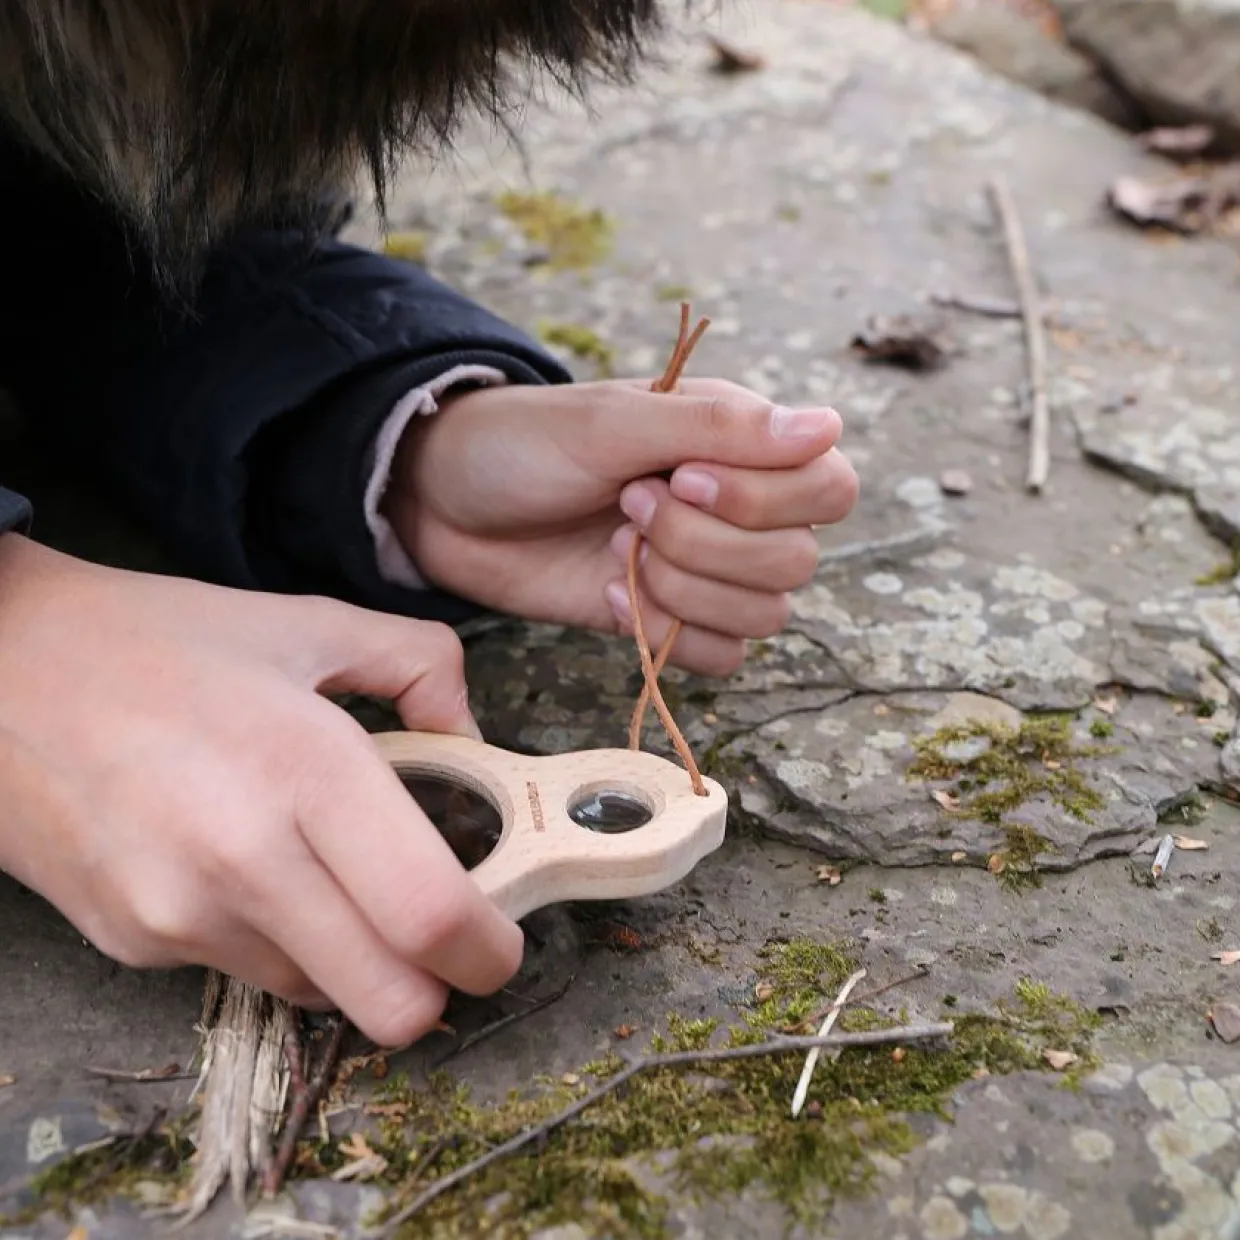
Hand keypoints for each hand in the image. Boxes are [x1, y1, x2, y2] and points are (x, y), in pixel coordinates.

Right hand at [0, 535, 522, 1046]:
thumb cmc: (161, 642)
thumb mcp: (309, 623)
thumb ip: (420, 664)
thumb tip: (473, 729)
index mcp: (305, 767)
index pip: (428, 915)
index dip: (489, 948)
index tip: (500, 938)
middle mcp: (244, 859)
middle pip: (391, 1003)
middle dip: (439, 984)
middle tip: (440, 930)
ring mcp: (179, 915)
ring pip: (323, 995)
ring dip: (354, 958)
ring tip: (329, 872)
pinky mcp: (131, 944)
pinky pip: (247, 973)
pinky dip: (279, 940)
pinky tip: (249, 867)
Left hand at [382, 378, 858, 676]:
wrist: (444, 504)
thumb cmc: (525, 444)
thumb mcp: (614, 421)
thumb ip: (720, 429)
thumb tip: (828, 426)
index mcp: (742, 444)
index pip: (830, 486)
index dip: (766, 498)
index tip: (679, 476)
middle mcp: (739, 510)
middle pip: (797, 561)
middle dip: (704, 544)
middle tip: (628, 505)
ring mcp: (705, 571)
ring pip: (765, 615)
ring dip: (684, 589)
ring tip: (616, 547)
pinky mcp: (671, 620)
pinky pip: (720, 655)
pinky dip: (668, 633)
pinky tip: (612, 595)